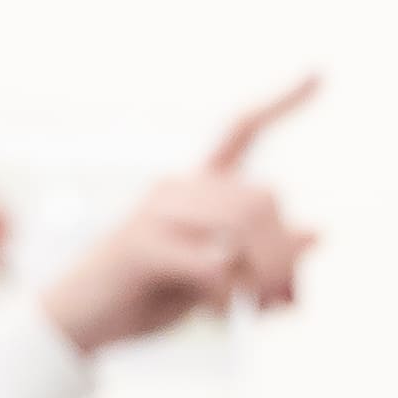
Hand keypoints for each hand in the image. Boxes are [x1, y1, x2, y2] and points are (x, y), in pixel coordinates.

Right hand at [39, 79, 320, 353]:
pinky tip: (220, 314)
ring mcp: (157, 212)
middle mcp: (178, 189)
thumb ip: (260, 258)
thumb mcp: (213, 279)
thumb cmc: (144, 297)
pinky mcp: (142, 244)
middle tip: (283, 302)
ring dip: (263, 274)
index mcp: (195, 189)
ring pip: (244, 224)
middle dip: (283, 255)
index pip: (242, 131)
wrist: (76, 324)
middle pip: (262, 199)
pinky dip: (229, 295)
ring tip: (257, 309)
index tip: (321, 72)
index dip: (283, 104)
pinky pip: (213, 264)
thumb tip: (319, 233)